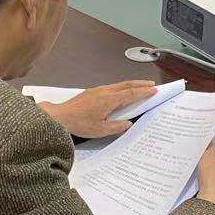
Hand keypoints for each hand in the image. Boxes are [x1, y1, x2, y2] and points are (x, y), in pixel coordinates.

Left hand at [40, 80, 154, 138]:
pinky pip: (112, 87)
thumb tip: (128, 123)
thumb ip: (117, 126)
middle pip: (126, 85)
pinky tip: (122, 92)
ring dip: (131, 85)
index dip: (143, 92)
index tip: (153, 90)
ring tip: (140, 87)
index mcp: (109, 99)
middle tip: (151, 84)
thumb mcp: (101, 130)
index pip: (130, 93)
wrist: (60, 116)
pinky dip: (121, 87)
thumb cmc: (80, 124)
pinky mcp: (92, 92)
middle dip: (140, 84)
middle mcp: (104, 91)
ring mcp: (97, 90)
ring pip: (118, 85)